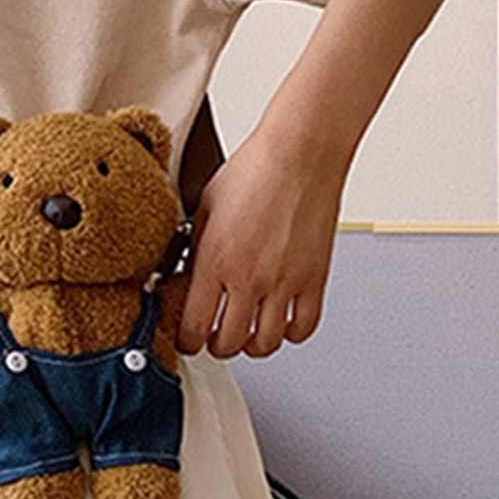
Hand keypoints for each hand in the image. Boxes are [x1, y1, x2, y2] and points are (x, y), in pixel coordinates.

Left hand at [176, 120, 347, 359]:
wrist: (299, 153)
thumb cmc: (254, 170)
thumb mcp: (205, 208)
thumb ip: (194, 247)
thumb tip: (183, 272)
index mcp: (215, 261)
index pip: (192, 328)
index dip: (185, 341)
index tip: (186, 337)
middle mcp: (249, 278)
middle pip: (228, 344)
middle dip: (215, 345)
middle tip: (213, 336)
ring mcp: (284, 283)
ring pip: (266, 344)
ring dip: (252, 344)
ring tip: (246, 331)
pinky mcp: (314, 279)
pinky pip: (303, 328)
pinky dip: (290, 333)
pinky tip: (281, 321)